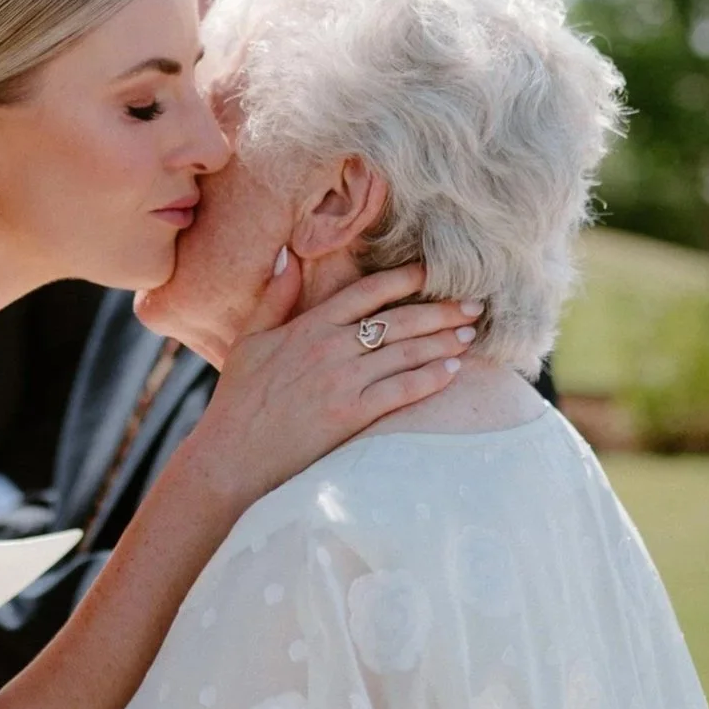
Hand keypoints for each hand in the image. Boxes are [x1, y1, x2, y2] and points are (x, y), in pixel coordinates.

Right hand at [183, 258, 478, 509]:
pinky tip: (453, 371)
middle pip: (399, 321)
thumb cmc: (240, 399)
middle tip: (474, 304)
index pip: (367, 293)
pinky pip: (402, 391)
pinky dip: (431, 378)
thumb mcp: (250, 339)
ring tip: (470, 334)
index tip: (434, 273)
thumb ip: (275, 296)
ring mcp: (343, 382)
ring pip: (406, 353)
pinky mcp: (351, 414)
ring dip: (444, 341)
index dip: (405, 279)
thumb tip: (287, 253)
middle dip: (441, 310)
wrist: (234, 454)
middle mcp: (330, 348)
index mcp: (309, 326)